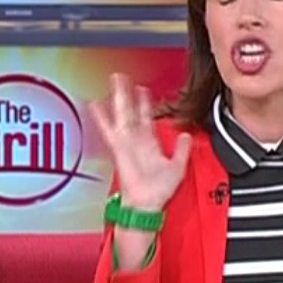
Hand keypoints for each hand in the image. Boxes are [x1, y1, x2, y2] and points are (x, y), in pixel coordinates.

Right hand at [89, 74, 191, 210]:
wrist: (146, 204)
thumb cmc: (158, 191)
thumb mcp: (178, 167)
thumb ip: (182, 150)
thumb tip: (187, 136)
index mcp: (149, 145)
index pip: (146, 118)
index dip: (145, 104)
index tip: (142, 90)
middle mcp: (136, 141)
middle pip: (131, 112)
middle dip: (127, 94)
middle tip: (122, 78)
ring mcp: (126, 143)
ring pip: (122, 115)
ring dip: (118, 98)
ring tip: (114, 81)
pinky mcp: (118, 148)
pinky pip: (109, 130)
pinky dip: (101, 118)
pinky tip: (95, 105)